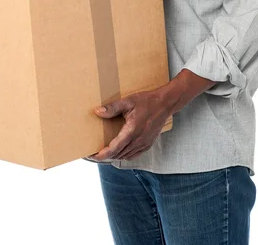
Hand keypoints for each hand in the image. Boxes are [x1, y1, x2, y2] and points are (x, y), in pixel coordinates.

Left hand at [90, 70, 216, 161]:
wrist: (165, 104)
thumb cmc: (146, 101)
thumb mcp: (128, 101)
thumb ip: (112, 108)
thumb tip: (97, 111)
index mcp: (132, 131)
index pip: (113, 149)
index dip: (101, 155)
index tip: (91, 156)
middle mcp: (138, 141)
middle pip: (118, 155)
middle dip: (104, 157)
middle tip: (93, 154)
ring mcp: (144, 144)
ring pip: (125, 156)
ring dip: (114, 156)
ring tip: (103, 153)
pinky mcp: (148, 144)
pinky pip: (133, 155)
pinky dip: (124, 155)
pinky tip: (119, 151)